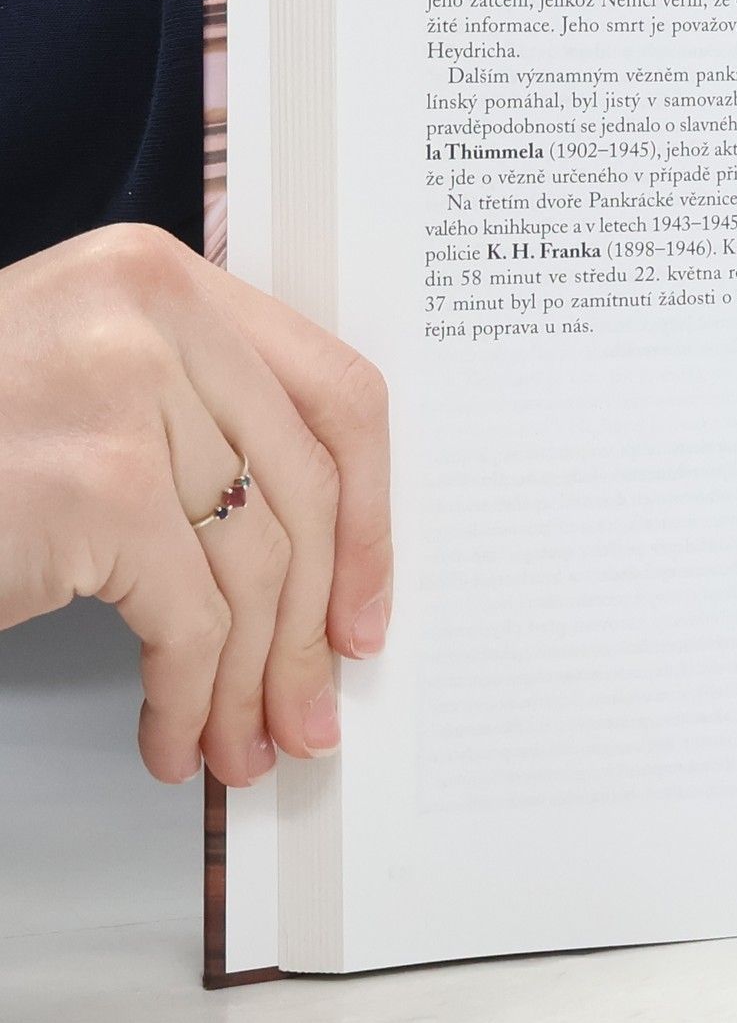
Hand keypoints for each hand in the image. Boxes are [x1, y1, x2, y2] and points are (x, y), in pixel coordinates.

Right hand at [0, 224, 391, 786]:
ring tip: (242, 746)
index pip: (335, 395)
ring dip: (253, 682)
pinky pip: (189, 621)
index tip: (366, 605)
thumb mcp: (80, 386)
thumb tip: (323, 563)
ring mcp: (123, 394)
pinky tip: (172, 740)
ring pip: (257, 568)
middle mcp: (153, 313)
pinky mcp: (94, 486)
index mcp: (161, 276)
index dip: (370, 516)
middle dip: (313, 626)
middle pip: (304, 494)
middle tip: (313, 709)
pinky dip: (190, 698)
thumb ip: (194, 424)